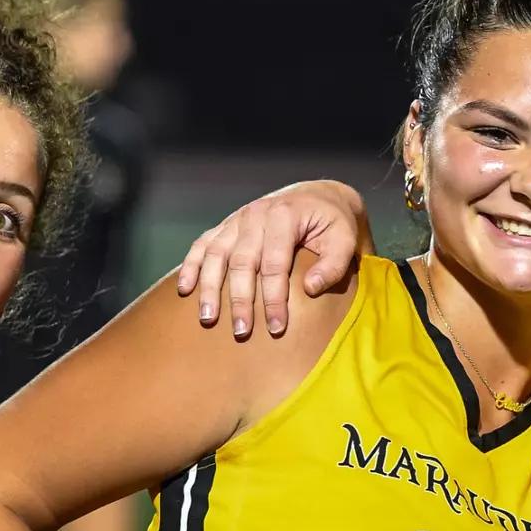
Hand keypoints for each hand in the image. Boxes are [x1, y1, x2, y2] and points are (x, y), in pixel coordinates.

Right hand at [175, 181, 365, 337]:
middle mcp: (256, 215)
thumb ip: (333, 264)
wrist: (318, 198)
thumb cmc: (332, 223)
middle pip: (242, 262)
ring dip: (209, 287)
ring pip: (216, 254)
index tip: (276, 328)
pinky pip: (203, 244)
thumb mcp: (345, 239)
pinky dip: (191, 266)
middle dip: (240, 300)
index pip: (275, 264)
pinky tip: (185, 289)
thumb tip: (309, 289)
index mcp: (285, 216)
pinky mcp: (227, 225)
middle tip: (241, 332)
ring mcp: (237, 219)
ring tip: (208, 317)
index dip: (274, 298)